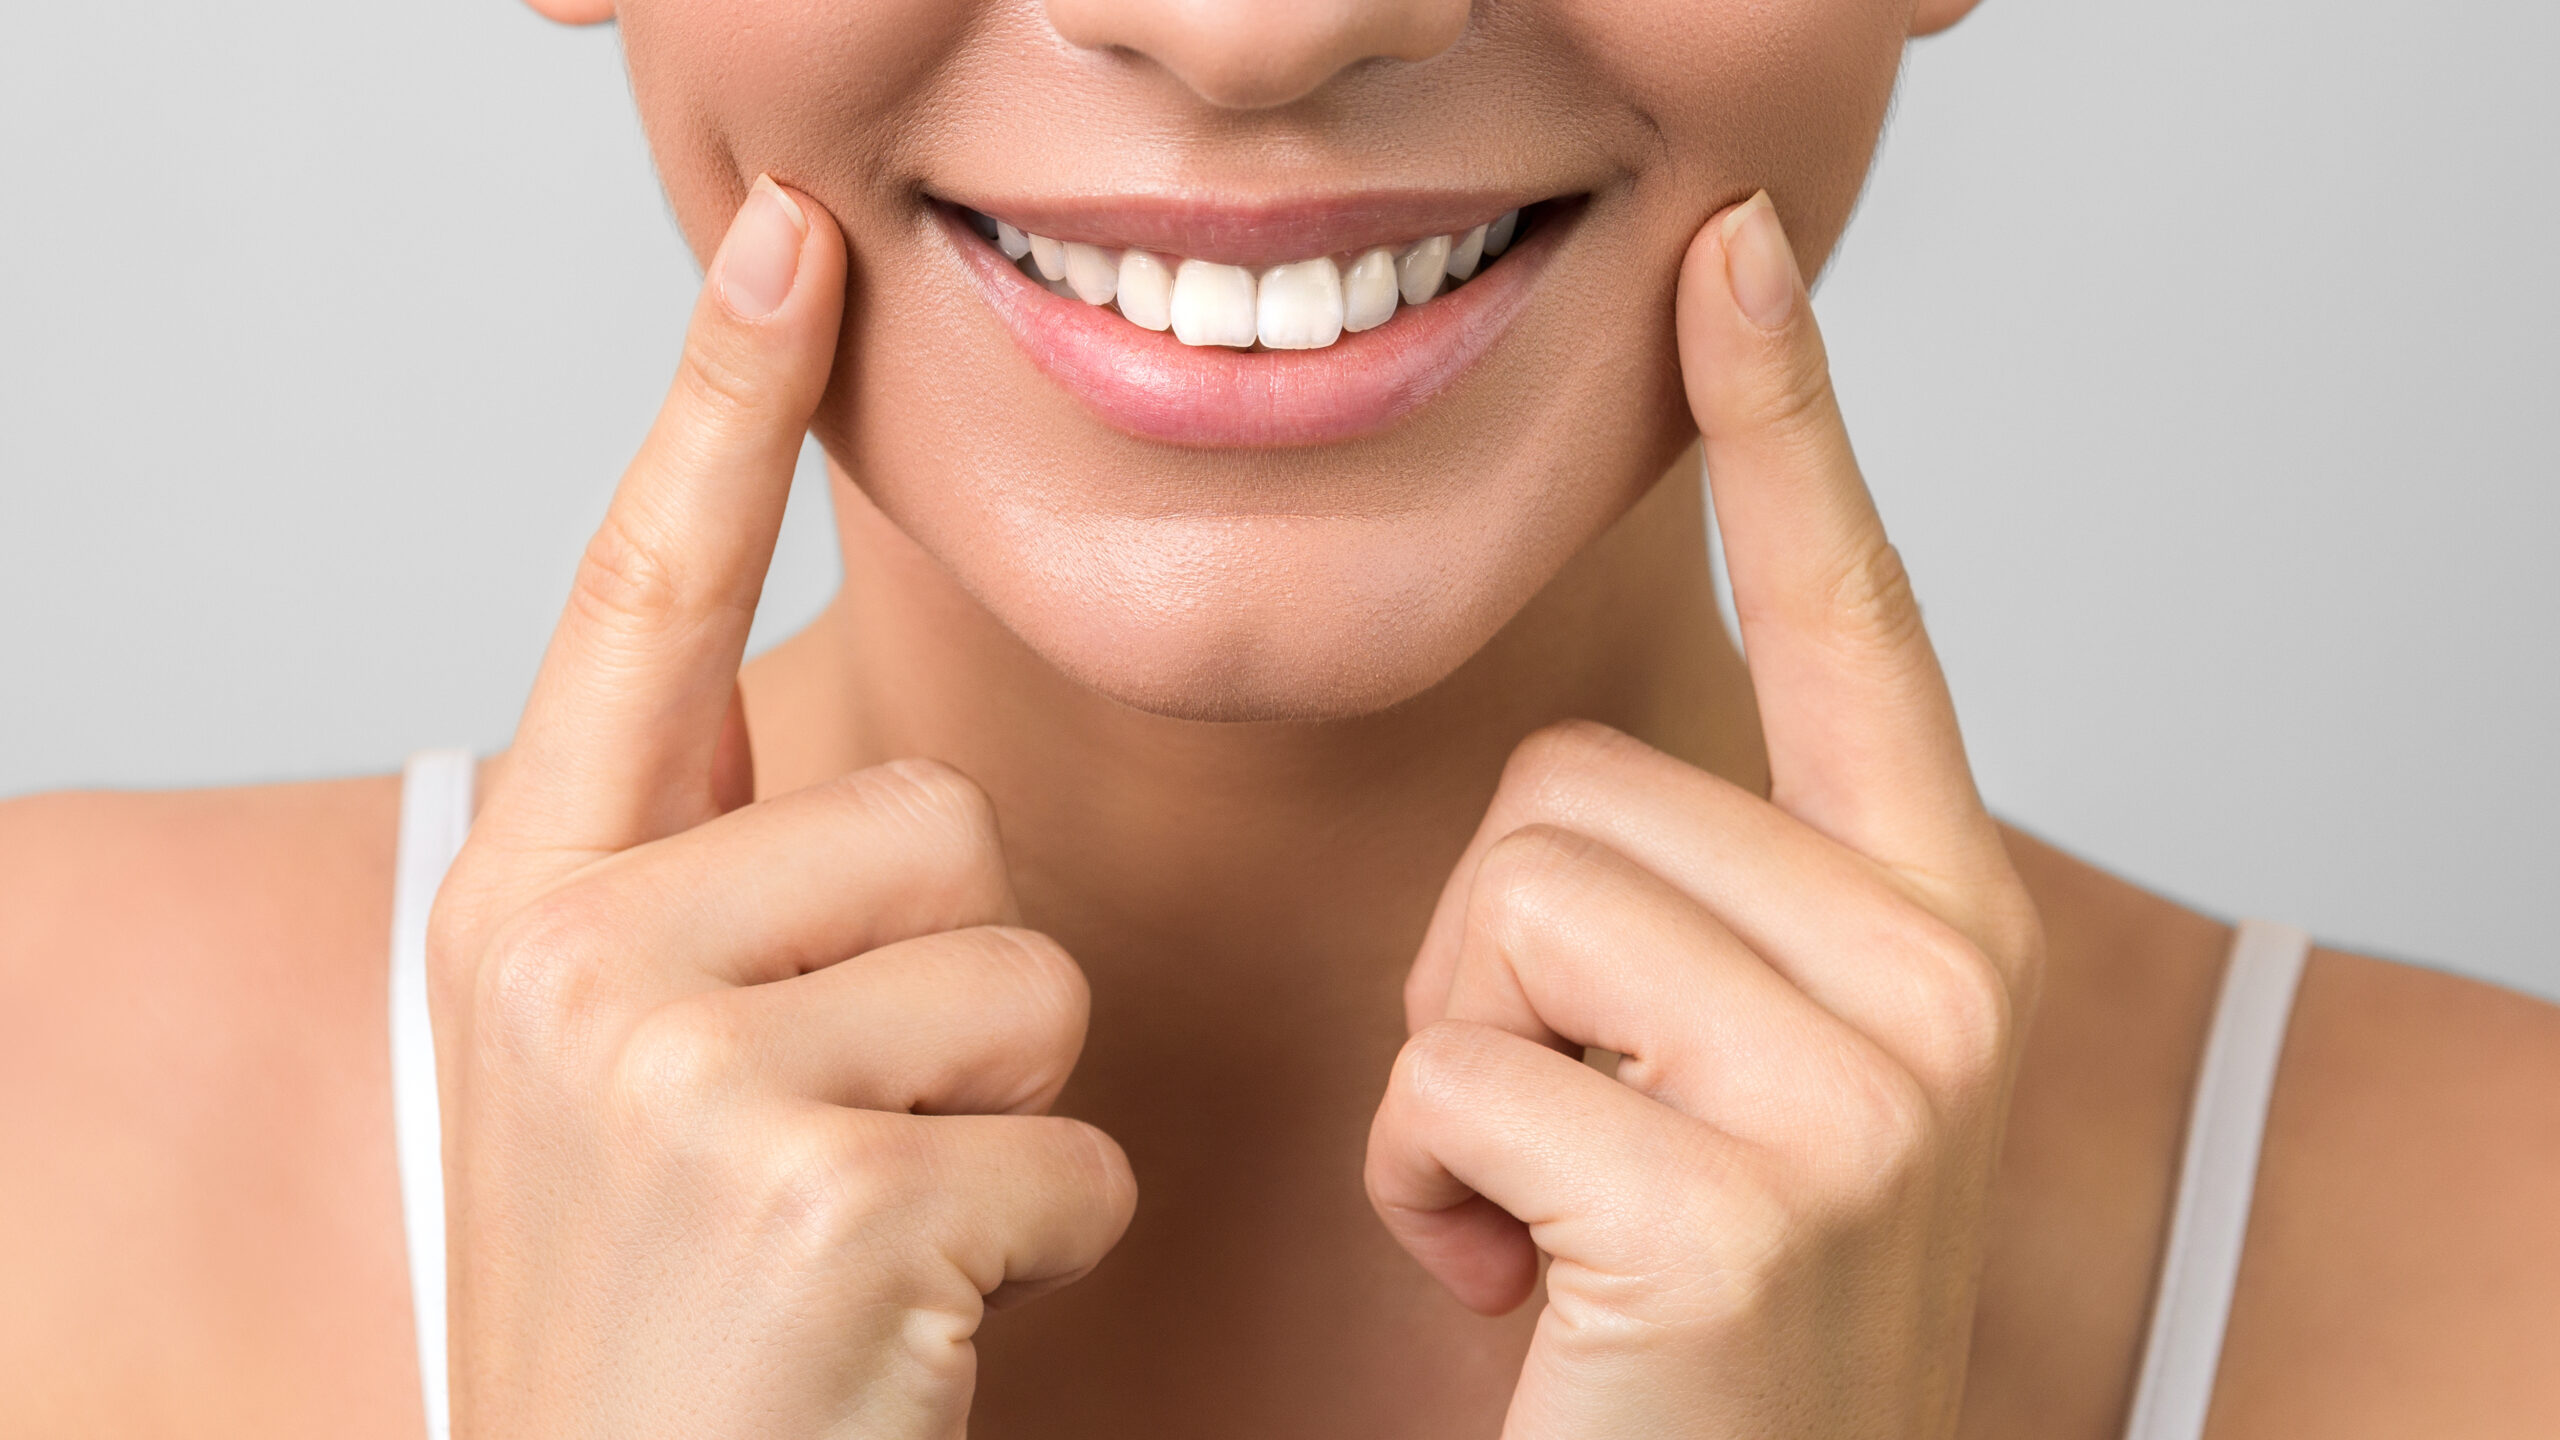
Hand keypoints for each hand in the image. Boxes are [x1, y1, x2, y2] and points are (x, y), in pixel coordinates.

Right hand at [426, 177, 1135, 1438]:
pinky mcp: (822, 1188)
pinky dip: (1045, 1238)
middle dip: (951, 984)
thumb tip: (843, 756)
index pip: (638, 602)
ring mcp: (680, 1066)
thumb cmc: (670, 1304)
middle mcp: (571, 952)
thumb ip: (708, 886)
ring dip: (999, 1110)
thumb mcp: (625, 1067)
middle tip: (837, 1140)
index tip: (792, 242)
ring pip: (1024, 971)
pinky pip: (1074, 1139)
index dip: (719, 406)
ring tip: (871, 1223)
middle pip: (937, 816)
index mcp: (527, 898)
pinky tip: (918, 1312)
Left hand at [1367, 192, 2044, 1438]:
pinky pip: (1450, 1072)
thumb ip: (1701, 907)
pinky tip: (1525, 1290)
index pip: (1860, 625)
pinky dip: (1428, 1186)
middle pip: (1570, 789)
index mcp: (1940, 920)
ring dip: (1459, 1068)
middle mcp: (1945, 975)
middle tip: (1579, 1128)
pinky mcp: (1747, 1199)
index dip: (1789, 432)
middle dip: (1497, 962)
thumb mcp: (1734, 1075)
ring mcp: (1867, 1087)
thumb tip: (1569, 801)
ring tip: (1554, 1204)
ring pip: (1498, 906)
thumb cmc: (1698, 1312)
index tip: (1729, 263)